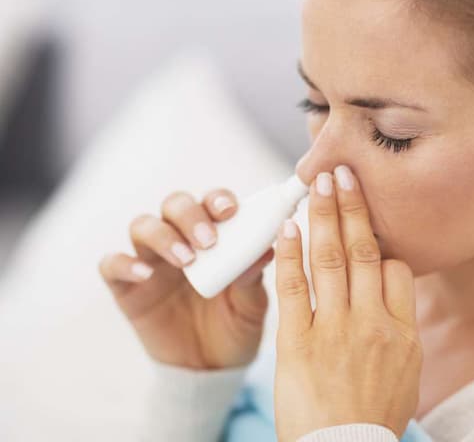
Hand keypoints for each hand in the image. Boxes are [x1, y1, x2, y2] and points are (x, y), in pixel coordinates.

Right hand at [99, 189, 273, 369]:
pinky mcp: (127, 287)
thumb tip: (267, 250)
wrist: (210, 369)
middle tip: (209, 240)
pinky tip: (146, 275)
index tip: (230, 211)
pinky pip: (112, 265)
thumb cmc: (235, 327)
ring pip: (142, 226)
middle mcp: (181, 240)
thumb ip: (252, 277)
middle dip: (190, 215)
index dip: (218, 199)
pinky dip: (125, 264)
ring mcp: (152, 261)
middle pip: (174, 205)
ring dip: (162, 236)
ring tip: (186, 261)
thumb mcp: (251, 305)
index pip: (211, 202)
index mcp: (215, 236)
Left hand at [273, 165, 422, 441]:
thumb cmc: (374, 420)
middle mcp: (372, 324)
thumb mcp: (407, 376)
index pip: (396, 270)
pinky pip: (294, 288)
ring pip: (330, 260)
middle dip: (353, 207)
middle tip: (343, 171)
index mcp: (403, 333)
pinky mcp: (297, 344)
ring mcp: (334, 331)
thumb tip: (391, 292)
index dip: (380, 242)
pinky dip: (290, 254)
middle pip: (363, 251)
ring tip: (319, 184)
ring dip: (324, 217)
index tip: (366, 220)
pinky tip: (287, 227)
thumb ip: (400, 330)